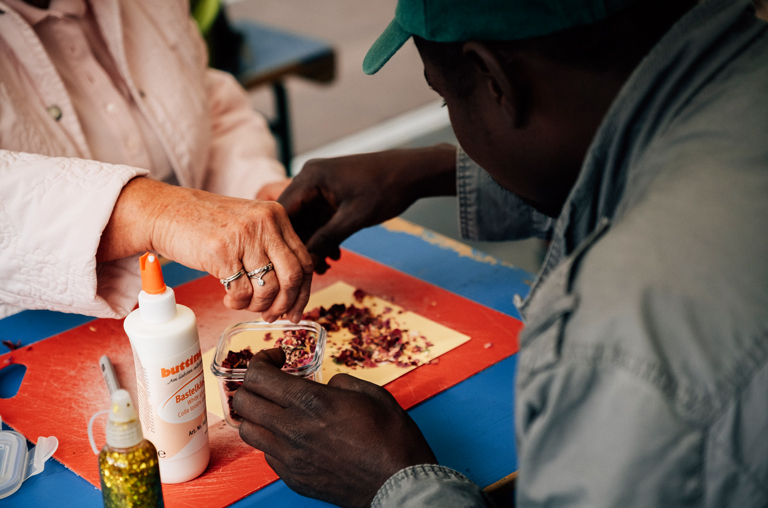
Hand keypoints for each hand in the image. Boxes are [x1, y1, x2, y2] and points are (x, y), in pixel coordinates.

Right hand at [97, 178, 312, 321]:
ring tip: (243, 303)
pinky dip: (237, 303)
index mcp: (276, 215)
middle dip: (285, 304)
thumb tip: (290, 293)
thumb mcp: (248, 225)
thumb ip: (271, 247)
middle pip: (292, 276)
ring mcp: (243, 237)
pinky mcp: (221, 253)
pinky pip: (242, 292)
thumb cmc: (206, 224)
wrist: (166, 212)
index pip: (304, 260)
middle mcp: (265, 223)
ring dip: (257, 305)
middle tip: (272, 315)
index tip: (295, 310)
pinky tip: (228, 299)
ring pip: (268, 288)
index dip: (303, 291)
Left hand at [233, 349, 437, 507]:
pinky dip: (273, 439)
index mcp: (311, 402)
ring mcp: (289, 457)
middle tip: (272, 381)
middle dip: (254, 384)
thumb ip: (340, 382)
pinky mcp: (292, 477)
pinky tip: (294, 435)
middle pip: (243, 401)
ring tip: (278, 409)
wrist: (399, 482)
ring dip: (258, 413)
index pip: (258, 376)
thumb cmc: (391, 438)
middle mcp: (292, 429)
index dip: (262, 360)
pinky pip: (266, 453)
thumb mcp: (370, 393)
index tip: (277, 359)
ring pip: (247, 430)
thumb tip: (328, 385)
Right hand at [278, 144, 456, 272]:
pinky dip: (326, 236)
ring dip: (315, 244)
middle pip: (293, 218)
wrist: (412, 173)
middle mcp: (310, 178)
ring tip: (324, 268)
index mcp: (310, 178)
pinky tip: (335, 255)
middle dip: (301, 246)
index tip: (286, 266)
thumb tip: (305, 263)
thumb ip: (326, 239)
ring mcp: (322, 186)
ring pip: (308, 221)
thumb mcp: (353, 219)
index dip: (283, 240)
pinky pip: (321, 218)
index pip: (282, 212)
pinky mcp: (333, 193)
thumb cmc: (385, 190)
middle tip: (308, 273)